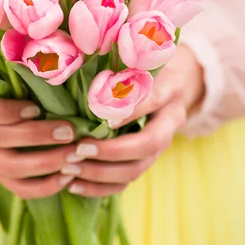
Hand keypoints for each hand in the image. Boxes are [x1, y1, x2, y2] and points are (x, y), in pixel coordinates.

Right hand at [0, 74, 78, 198]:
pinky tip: (66, 178)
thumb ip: (17, 62)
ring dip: (45, 164)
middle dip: (37, 137)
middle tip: (70, 133)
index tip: (36, 108)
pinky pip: (16, 186)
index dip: (7, 110)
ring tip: (74, 158)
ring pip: (8, 168)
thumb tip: (51, 60)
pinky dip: (43, 186)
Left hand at [60, 45, 204, 197]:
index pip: (151, 102)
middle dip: (111, 152)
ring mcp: (161, 145)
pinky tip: (73, 185)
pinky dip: (99, 187)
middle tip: (78, 148)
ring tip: (70, 168)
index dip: (128, 112)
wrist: (174, 82)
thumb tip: (83, 65)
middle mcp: (170, 121)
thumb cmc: (146, 64)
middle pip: (147, 145)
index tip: (101, 119)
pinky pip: (126, 182)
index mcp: (170, 91)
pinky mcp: (146, 160)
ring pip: (136, 169)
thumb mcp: (139, 57)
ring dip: (100, 173)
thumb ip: (121, 65)